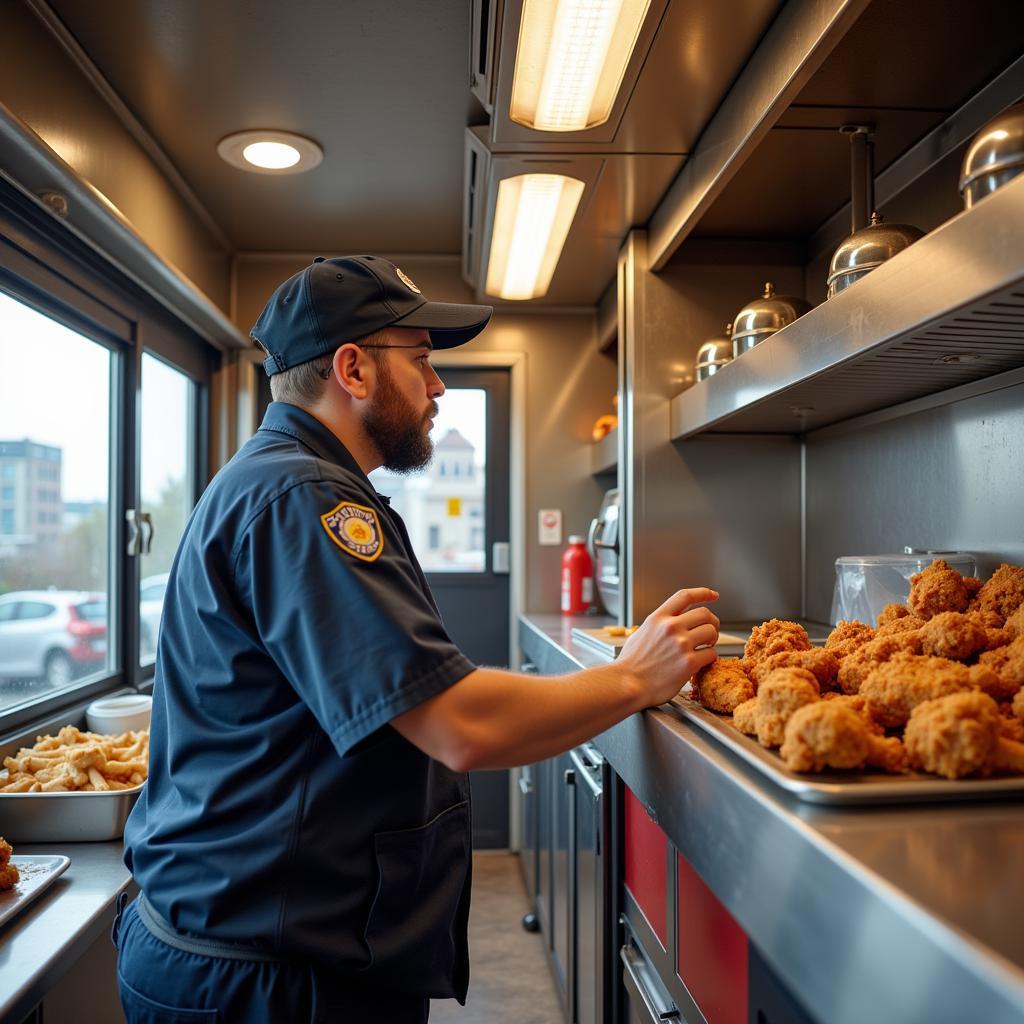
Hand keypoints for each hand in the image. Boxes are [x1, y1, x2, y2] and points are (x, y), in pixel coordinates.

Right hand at [618, 588, 719, 706]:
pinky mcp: (689, 663)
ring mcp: (681, 644)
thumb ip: (657, 625)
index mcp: (658, 618)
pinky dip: (710, 658)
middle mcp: (671, 627)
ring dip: (712, 640)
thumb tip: (668, 623)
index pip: (686, 596)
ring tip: (705, 647)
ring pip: (711, 632)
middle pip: (705, 614)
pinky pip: (711, 654)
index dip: (703, 593)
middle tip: (710, 632)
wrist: (627, 684)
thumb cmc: (630, 663)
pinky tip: (702, 662)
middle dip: (712, 622)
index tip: (713, 595)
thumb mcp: (641, 633)